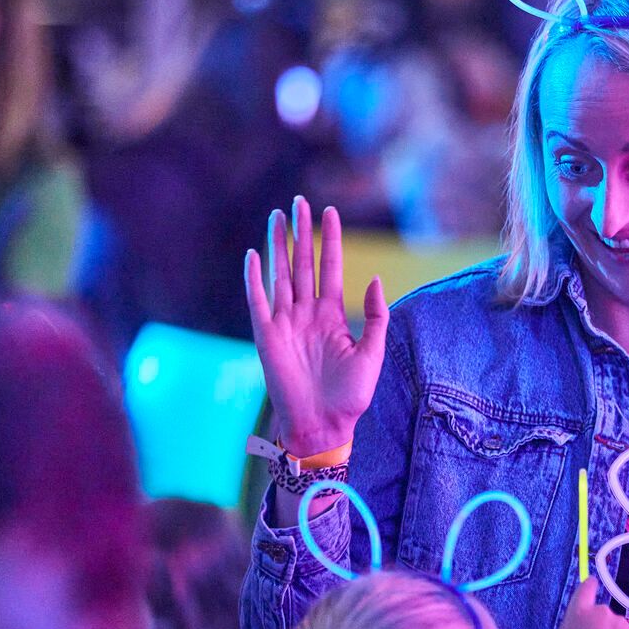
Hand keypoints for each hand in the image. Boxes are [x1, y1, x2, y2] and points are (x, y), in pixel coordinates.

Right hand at [244, 197, 386, 457]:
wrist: (324, 426)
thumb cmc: (350, 397)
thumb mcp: (372, 355)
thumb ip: (375, 318)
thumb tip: (375, 280)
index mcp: (331, 316)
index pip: (330, 268)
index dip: (330, 240)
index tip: (331, 211)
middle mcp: (306, 314)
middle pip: (302, 263)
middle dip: (301, 232)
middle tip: (299, 201)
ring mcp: (285, 323)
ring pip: (281, 275)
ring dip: (278, 245)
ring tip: (277, 216)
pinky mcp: (267, 337)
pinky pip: (258, 302)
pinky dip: (254, 279)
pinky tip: (253, 255)